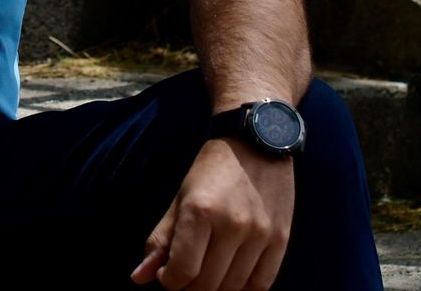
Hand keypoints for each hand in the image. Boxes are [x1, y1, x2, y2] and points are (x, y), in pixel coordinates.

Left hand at [130, 138, 293, 290]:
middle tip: (185, 274)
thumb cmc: (211, 170)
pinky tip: (230, 275)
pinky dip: (243, 288)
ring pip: (233, 287)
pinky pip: (261, 283)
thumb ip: (161, 240)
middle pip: (207, 284)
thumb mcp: (180, 199)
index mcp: (200, 211)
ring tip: (207, 272)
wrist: (256, 143)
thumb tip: (139, 278)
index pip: (182, 271)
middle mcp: (232, 225)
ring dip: (216, 288)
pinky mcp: (281, 239)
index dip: (170, 281)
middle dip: (190, 286)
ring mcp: (260, 234)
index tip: (167, 274)